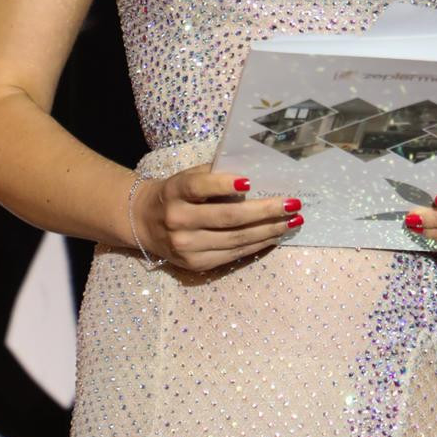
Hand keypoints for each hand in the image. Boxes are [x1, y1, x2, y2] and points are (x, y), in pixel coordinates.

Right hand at [133, 171, 302, 271]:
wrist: (143, 222)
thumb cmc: (176, 193)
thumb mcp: (187, 176)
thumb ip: (214, 173)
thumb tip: (257, 172)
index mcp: (175, 191)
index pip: (199, 187)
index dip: (224, 184)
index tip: (250, 182)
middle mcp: (179, 220)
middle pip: (228, 217)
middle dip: (265, 211)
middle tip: (292, 203)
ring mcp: (187, 246)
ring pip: (236, 239)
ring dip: (269, 230)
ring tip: (293, 221)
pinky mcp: (195, 264)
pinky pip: (233, 254)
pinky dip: (257, 244)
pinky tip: (275, 236)